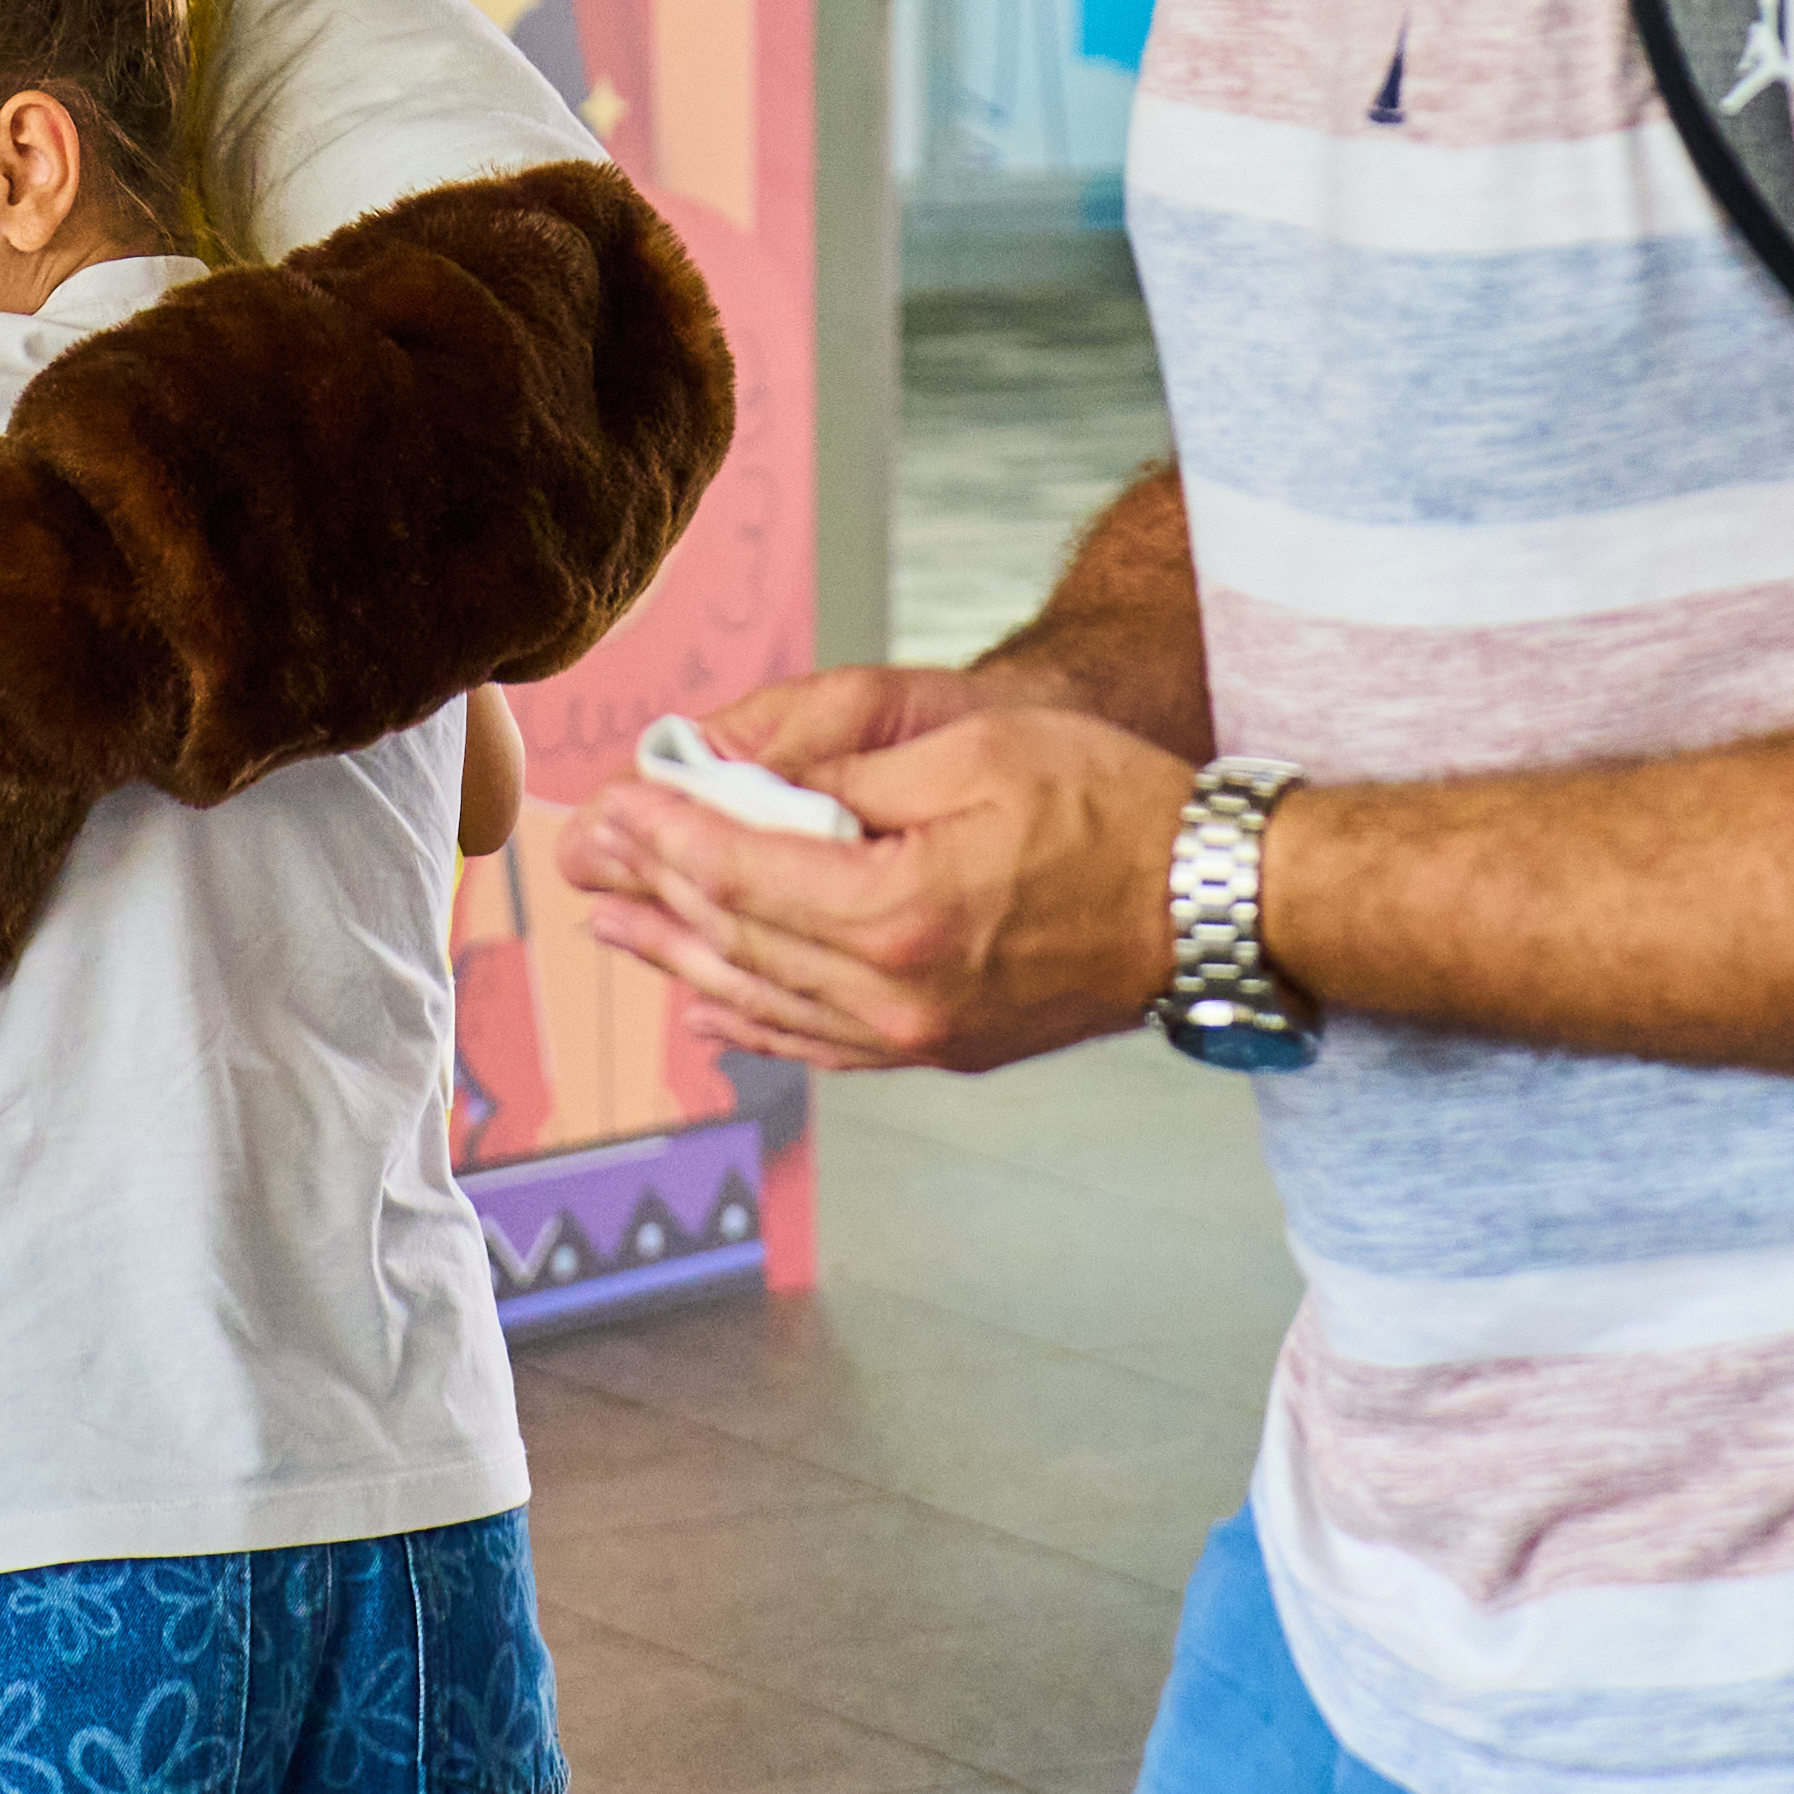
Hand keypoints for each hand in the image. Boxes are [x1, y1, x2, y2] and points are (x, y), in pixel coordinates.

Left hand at [547, 661, 1190, 1074]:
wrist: (1213, 901)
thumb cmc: (1108, 804)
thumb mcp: (973, 747)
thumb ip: (839, 769)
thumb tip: (729, 772)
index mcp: (898, 910)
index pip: (740, 870)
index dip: (663, 833)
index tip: (606, 803)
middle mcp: (896, 992)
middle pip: (735, 938)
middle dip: (650, 891)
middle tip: (580, 860)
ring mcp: (919, 1033)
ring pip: (765, 998)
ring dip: (679, 956)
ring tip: (613, 924)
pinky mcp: (942, 1046)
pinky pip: (819, 1040)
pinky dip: (751, 1018)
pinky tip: (706, 1000)